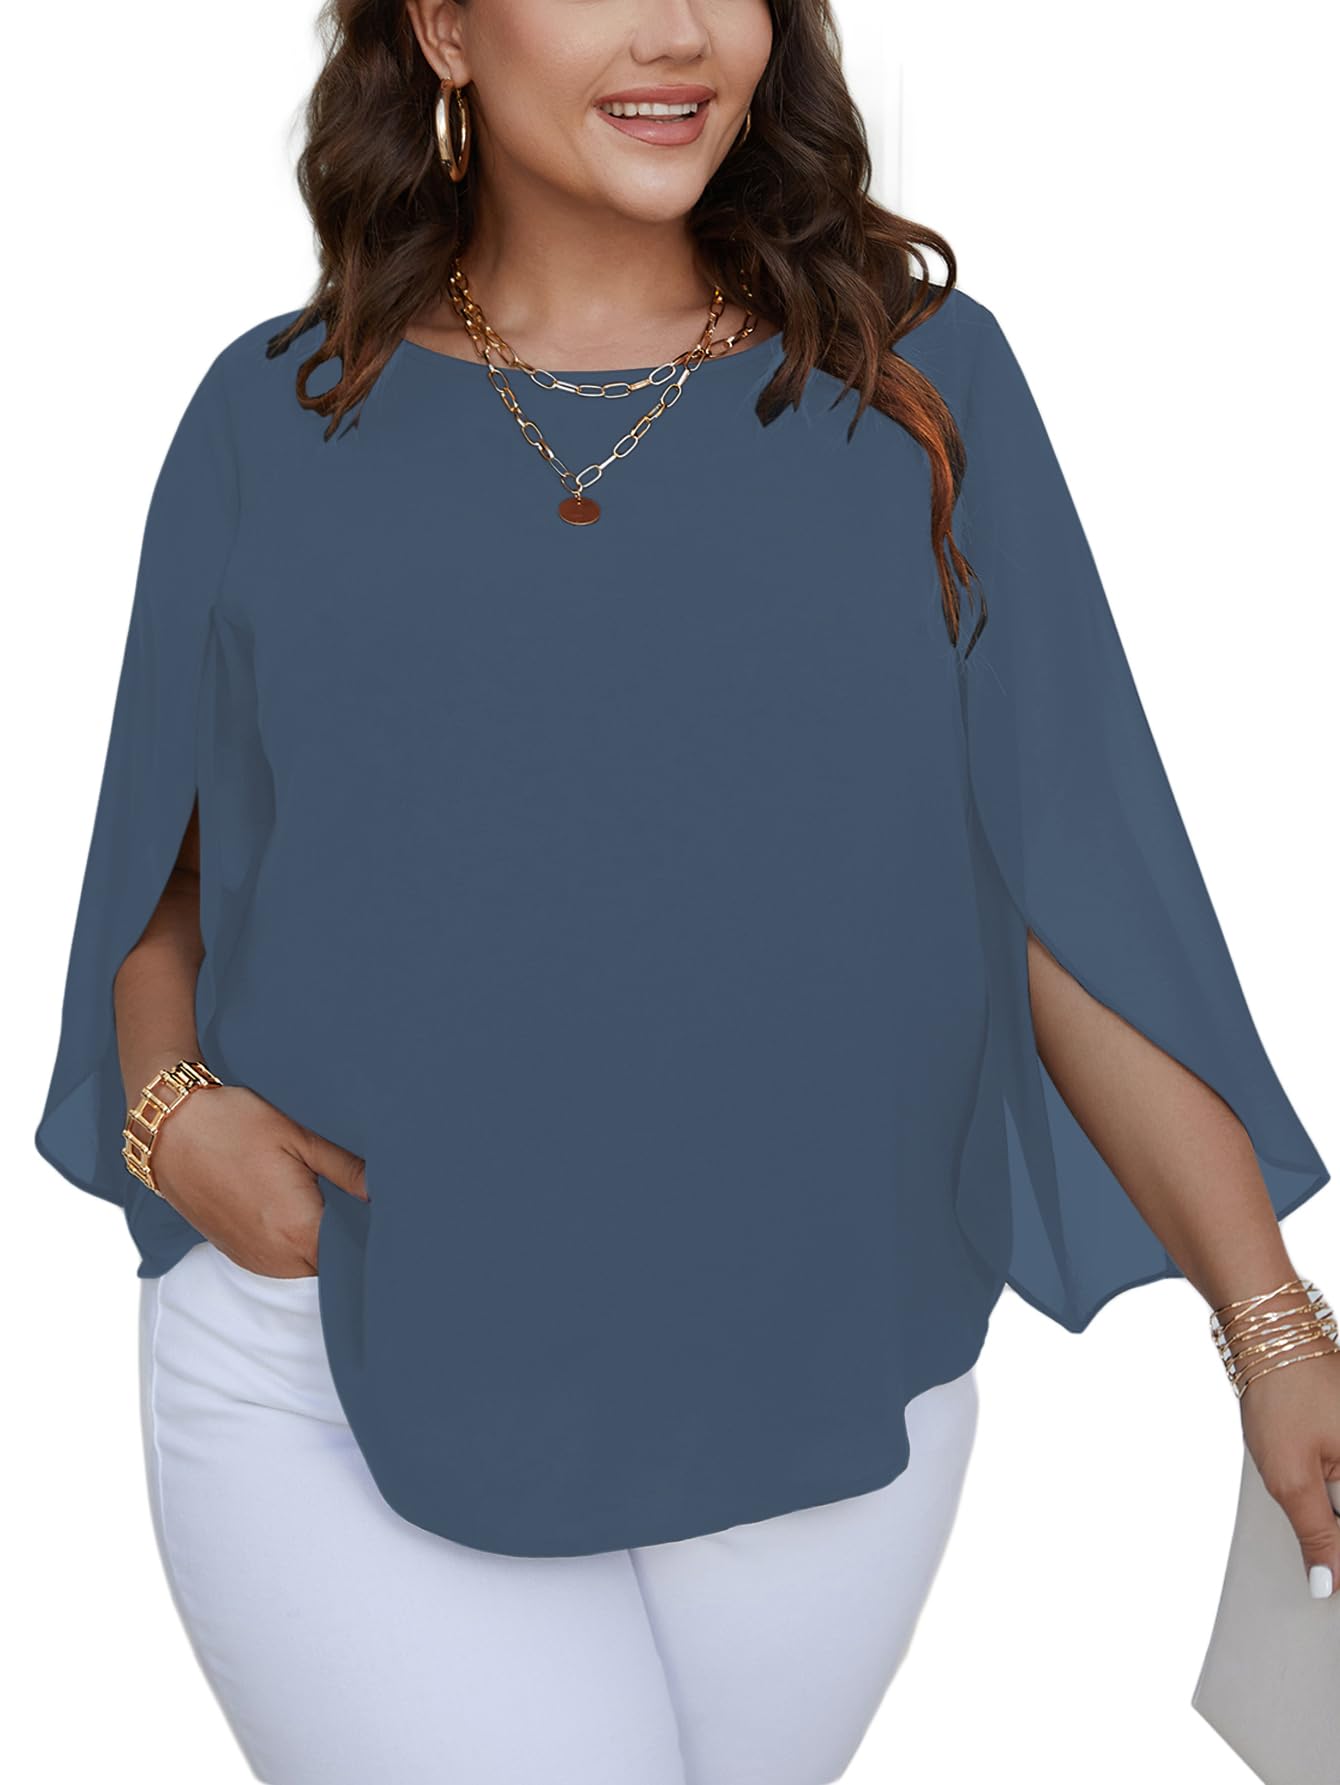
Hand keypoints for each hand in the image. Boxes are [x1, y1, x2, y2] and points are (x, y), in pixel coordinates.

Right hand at [146, 1084, 368, 1277]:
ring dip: (322, 1245)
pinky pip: (282, 1263)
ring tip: (332, 1204)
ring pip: (307, 1267)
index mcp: (298, 1230)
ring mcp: (254, 1260)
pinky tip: (301, 1212)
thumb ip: (346, 1168)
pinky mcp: (238, 1255)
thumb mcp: (298, 1137)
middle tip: (363, 1203)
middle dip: (350, 1239)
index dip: (374, 1235)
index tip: (389, 1215)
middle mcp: (277, 1257)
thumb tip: (384, 1190)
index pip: (354, 1253)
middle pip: (333, 1264)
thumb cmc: (234, 1125)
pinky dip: (297, 1246)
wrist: (168, 1129)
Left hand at [1239, 1345, 1339, 1596]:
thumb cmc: (1283, 1393)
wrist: (1273, 1332)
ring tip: (1321, 1557)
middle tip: (1322, 1581)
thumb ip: (1317, 1536)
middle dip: (1338, 1548)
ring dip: (1334, 1526)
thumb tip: (1330, 1585)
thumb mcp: (1291, 1476)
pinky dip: (1334, 1502)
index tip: (1332, 1592)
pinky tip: (1321, 1522)